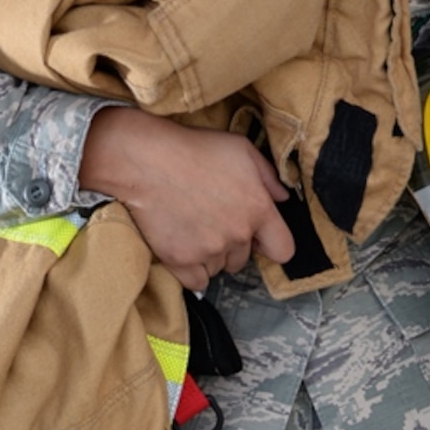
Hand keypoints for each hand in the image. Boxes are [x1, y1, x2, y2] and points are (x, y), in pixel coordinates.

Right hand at [78, 105, 295, 290]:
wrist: (146, 160)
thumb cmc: (194, 148)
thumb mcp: (241, 149)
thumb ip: (269, 176)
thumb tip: (283, 198)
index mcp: (258, 209)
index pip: (283, 249)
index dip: (272, 243)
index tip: (258, 236)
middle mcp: (237, 234)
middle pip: (244, 258)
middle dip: (233, 243)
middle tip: (213, 220)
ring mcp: (208, 250)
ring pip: (219, 268)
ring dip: (211, 254)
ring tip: (193, 226)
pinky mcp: (181, 261)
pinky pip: (197, 281)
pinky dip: (193, 270)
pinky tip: (184, 246)